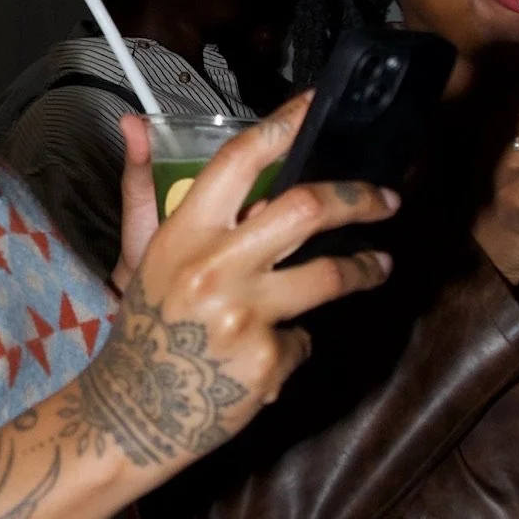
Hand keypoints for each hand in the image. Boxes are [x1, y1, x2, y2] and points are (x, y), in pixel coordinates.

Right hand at [76, 95, 396, 470]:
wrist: (132, 413)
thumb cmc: (145, 326)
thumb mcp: (140, 254)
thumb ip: (144, 189)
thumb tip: (133, 123)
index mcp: (183, 233)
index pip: (241, 160)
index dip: (285, 124)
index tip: (318, 105)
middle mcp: (214, 267)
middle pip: (306, 208)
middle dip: (359, 198)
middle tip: (386, 199)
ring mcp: (244, 315)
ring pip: (330, 274)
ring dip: (364, 268)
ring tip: (376, 266)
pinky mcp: (267, 361)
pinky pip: (306, 337)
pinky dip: (297, 339)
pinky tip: (275, 347)